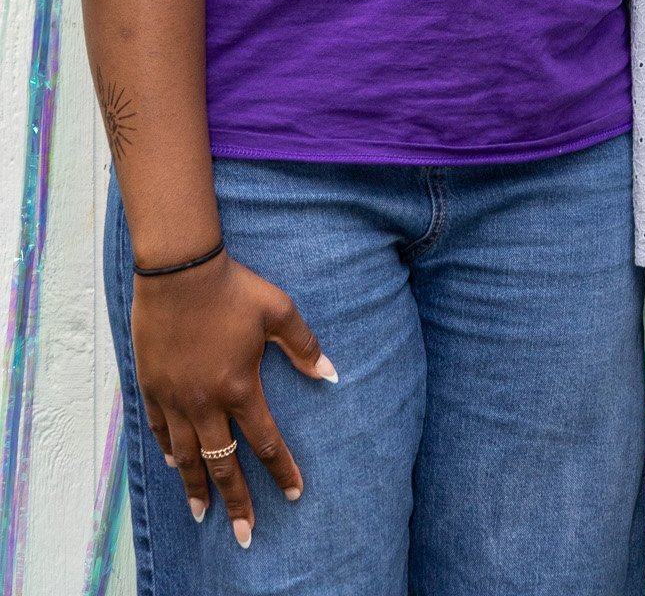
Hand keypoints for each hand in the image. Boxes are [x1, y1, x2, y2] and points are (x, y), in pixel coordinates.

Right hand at [132, 253, 336, 545]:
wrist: (179, 271)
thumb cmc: (232, 288)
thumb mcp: (278, 310)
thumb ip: (304, 345)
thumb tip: (331, 374)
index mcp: (240, 386)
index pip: (265, 442)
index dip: (281, 470)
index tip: (293, 495)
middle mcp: (205, 402)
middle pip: (222, 464)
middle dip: (236, 502)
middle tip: (245, 535)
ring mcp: (175, 398)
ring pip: (185, 457)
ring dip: (195, 489)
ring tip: (203, 514)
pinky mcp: (152, 386)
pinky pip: (160, 430)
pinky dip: (168, 452)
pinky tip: (173, 465)